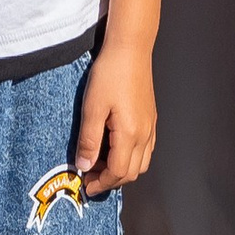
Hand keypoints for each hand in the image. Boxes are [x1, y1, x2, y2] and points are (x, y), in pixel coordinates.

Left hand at [73, 42, 156, 191]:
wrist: (130, 49)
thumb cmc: (110, 74)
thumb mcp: (92, 108)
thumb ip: (89, 140)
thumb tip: (84, 166)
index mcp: (130, 134)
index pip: (118, 172)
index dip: (101, 183)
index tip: (85, 184)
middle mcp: (145, 134)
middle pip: (132, 172)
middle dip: (111, 180)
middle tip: (89, 176)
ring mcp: (151, 126)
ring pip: (142, 163)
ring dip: (122, 170)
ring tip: (101, 163)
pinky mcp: (151, 118)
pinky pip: (146, 149)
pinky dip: (131, 158)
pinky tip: (115, 148)